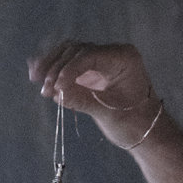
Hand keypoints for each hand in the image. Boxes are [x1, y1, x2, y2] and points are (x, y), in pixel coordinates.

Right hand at [28, 39, 153, 114]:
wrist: (148, 132)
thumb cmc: (135, 123)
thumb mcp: (108, 112)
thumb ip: (82, 99)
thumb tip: (54, 92)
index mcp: (123, 58)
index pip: (89, 56)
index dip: (69, 70)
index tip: (55, 87)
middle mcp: (112, 53)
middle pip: (75, 50)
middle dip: (56, 68)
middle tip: (43, 88)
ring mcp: (101, 60)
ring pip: (69, 54)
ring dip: (51, 66)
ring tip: (34, 78)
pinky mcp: (92, 71)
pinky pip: (70, 64)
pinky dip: (54, 69)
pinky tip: (36, 71)